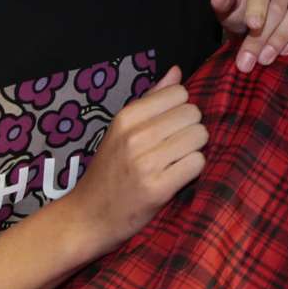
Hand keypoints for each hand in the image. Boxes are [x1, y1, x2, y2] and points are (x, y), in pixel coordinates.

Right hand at [62, 66, 206, 255]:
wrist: (88, 217)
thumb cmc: (109, 171)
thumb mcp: (122, 130)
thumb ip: (151, 99)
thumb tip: (177, 71)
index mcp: (127, 116)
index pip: (180, 93)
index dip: (180, 109)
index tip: (170, 127)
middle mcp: (136, 135)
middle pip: (193, 114)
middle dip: (190, 129)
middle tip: (174, 147)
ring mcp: (147, 162)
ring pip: (199, 137)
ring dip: (194, 150)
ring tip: (175, 162)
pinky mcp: (158, 188)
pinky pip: (198, 163)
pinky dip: (193, 170)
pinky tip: (176, 177)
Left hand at [210, 0, 287, 71]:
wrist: (266, 10)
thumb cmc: (246, 8)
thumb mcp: (230, 7)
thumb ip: (223, 3)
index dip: (258, 2)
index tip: (252, 25)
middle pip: (281, 1)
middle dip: (265, 33)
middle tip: (252, 59)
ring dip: (284, 36)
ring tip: (267, 58)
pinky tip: (287, 51)